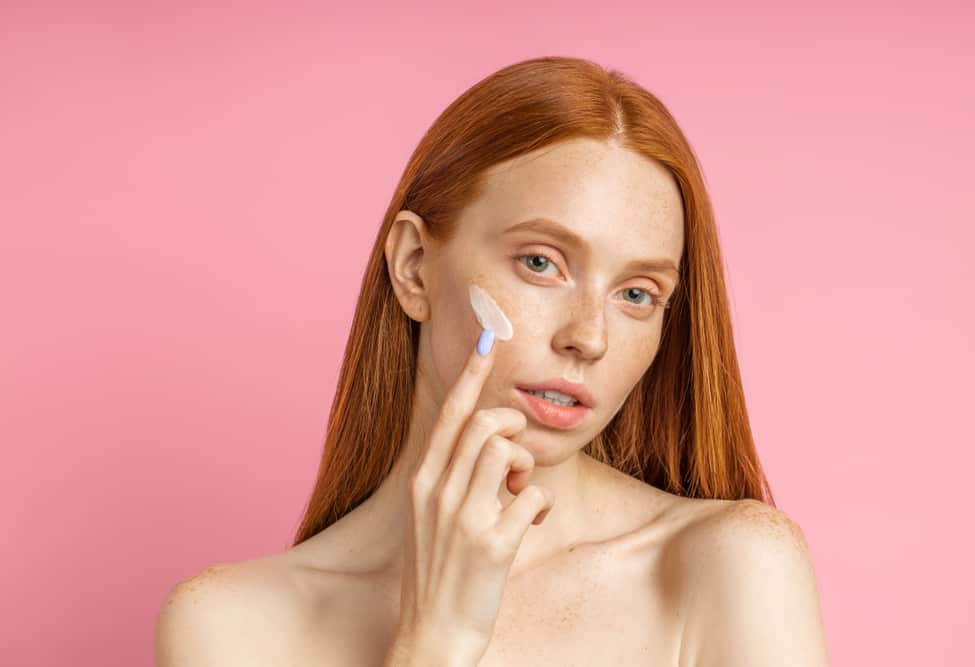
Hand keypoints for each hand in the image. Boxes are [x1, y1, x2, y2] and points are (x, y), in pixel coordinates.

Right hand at [388, 328, 554, 664]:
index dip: (473, 375)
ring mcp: (463, 518)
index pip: (450, 415)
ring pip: (508, 451)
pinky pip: (534, 497)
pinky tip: (532, 524)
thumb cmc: (438, 572)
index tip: (490, 339)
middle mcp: (438, 492)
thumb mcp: (430, 517)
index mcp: (422, 482)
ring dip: (526, 468)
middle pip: (485, 424)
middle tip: (517, 455)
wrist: (431, 633)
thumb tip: (495, 446)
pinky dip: (540, 506)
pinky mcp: (492, 544)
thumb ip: (453, 478)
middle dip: (512, 427)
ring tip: (520, 495)